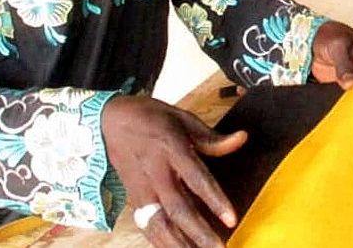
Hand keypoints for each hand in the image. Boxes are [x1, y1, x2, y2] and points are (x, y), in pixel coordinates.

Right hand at [101, 95, 246, 247]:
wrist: (110, 121)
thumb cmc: (151, 117)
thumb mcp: (182, 118)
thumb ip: (211, 137)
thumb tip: (242, 138)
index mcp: (171, 148)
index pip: (196, 178)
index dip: (214, 199)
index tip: (231, 219)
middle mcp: (155, 172)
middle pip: (177, 208)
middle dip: (198, 233)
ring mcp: (142, 188)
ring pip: (159, 223)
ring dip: (179, 244)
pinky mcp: (134, 200)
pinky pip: (148, 226)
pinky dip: (161, 242)